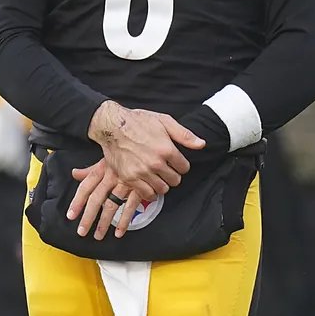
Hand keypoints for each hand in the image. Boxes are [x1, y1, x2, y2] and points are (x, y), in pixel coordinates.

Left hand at [66, 159, 143, 239]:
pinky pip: (130, 206)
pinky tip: (119, 232)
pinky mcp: (139, 187)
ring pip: (111, 205)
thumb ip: (91, 169)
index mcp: (102, 169)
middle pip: (96, 199)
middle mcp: (112, 176)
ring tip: (98, 236)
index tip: (71, 215)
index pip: (86, 186)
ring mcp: (125, 183)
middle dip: (88, 217)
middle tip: (81, 231)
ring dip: (104, 222)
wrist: (148, 142)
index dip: (78, 201)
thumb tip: (74, 173)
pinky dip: (124, 220)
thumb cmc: (126, 151)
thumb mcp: (107, 157)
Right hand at [87, 101, 204, 202]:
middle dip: (172, 175)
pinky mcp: (129, 178)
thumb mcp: (164, 121)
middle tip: (165, 169)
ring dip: (162, 184)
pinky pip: (147, 194)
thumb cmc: (138, 121)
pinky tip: (148, 182)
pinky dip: (150, 191)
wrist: (112, 126)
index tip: (175, 162)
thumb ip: (184, 135)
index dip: (181, 165)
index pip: (184, 168)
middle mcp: (155, 163)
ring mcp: (142, 172)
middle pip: (175, 180)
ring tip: (157, 175)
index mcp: (166, 149)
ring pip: (162, 189)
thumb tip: (201, 144)